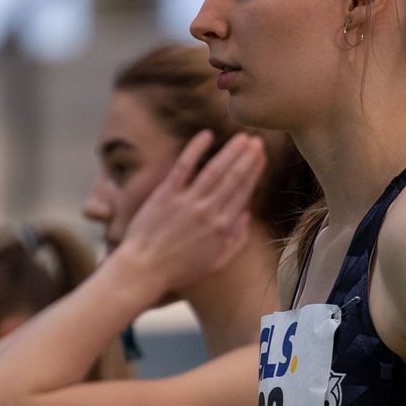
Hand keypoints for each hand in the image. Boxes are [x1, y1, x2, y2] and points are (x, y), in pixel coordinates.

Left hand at [111, 130, 264, 295]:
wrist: (144, 270)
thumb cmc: (179, 269)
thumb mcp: (216, 262)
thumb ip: (236, 240)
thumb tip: (247, 215)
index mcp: (223, 228)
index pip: (244, 192)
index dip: (254, 172)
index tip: (261, 157)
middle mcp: (209, 212)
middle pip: (233, 178)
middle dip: (247, 157)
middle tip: (256, 140)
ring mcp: (188, 202)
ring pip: (215, 170)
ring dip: (230, 151)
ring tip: (241, 137)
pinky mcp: (166, 195)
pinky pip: (184, 167)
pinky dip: (195, 149)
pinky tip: (206, 136)